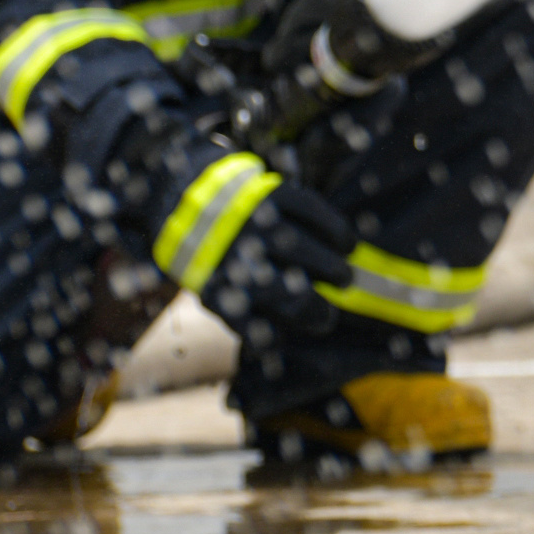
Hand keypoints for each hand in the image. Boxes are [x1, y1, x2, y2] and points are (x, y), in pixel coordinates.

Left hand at [156, 150, 356, 339]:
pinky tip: (347, 245)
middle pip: (282, 291)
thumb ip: (240, 311)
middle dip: (313, 309)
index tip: (304, 335)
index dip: (281, 335)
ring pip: (301, 249)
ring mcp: (252, 220)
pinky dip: (335, 230)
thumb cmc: (208, 252)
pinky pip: (312, 211)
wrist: (186, 194)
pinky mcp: (271, 192)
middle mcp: (231, 253)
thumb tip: (277, 341)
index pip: (250, 322)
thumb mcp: (210, 284)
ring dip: (332, 269)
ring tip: (344, 278)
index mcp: (213, 284)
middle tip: (328, 316)